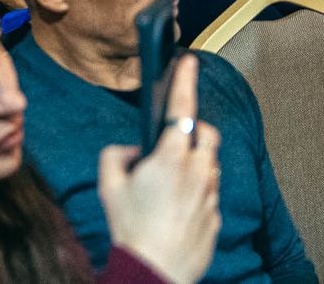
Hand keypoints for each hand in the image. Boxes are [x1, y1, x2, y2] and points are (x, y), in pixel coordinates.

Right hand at [98, 54, 220, 283]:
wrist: (153, 271)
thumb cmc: (130, 228)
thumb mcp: (108, 185)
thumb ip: (115, 155)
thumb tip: (132, 151)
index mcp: (171, 157)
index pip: (182, 107)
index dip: (185, 80)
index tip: (188, 61)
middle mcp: (197, 171)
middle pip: (207, 134)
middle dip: (194, 128)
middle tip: (174, 139)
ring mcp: (210, 195)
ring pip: (209, 165)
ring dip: (194, 163)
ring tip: (169, 182)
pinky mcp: (216, 217)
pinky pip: (208, 194)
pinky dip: (195, 192)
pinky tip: (175, 209)